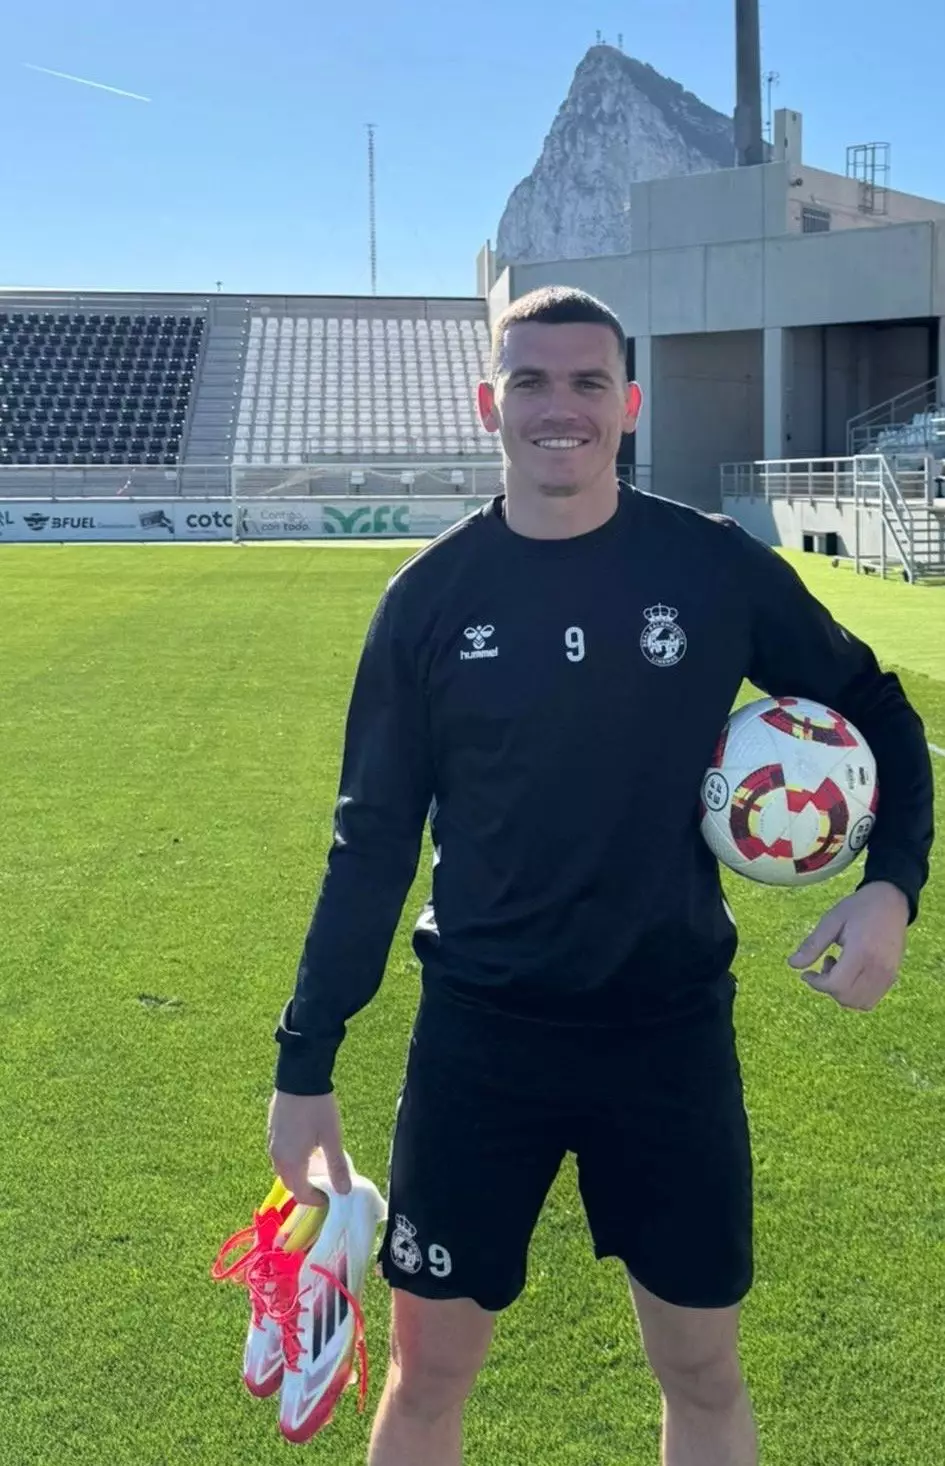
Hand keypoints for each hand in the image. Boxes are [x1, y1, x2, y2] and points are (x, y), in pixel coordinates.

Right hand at [267, 1090, 351, 1206]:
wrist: (299, 1077)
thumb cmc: (318, 1108)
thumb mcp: (333, 1138)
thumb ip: (337, 1166)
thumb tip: (344, 1191)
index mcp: (291, 1162)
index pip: (300, 1193)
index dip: (314, 1200)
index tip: (328, 1197)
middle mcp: (277, 1156)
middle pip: (289, 1181)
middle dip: (304, 1187)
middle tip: (322, 1183)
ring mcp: (271, 1141)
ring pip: (282, 1167)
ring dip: (296, 1172)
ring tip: (315, 1164)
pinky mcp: (271, 1129)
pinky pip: (279, 1152)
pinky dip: (290, 1158)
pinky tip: (304, 1145)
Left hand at [787, 881, 909, 1011]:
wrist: (891, 901)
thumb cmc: (858, 908)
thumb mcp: (831, 920)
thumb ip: (812, 944)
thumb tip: (792, 965)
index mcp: (861, 952)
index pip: (836, 985)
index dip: (817, 984)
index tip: (807, 973)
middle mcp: (878, 968)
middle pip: (847, 998)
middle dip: (828, 988)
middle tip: (826, 963)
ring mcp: (888, 975)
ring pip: (860, 1003)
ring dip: (842, 993)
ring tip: (839, 968)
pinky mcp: (893, 977)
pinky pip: (871, 999)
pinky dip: (855, 994)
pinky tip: (851, 973)